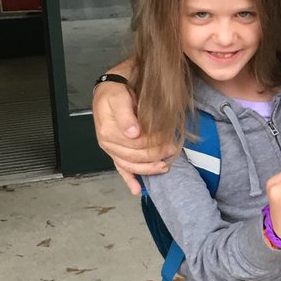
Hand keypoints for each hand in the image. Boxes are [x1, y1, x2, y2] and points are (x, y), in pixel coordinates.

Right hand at [92, 80, 175, 194]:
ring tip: (164, 167)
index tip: (168, 137)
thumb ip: (125, 114)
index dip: (153, 142)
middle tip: (173, 148)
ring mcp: (111, 150)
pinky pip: (121, 168)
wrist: (109, 91)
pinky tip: (136, 190)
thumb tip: (133, 133)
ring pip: (131, 165)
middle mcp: (108, 144)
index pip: (136, 144)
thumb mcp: (118, 97)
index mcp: (108, 132)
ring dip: (148, 168)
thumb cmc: (114, 93)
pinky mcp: (114, 152)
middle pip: (135, 156)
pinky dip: (129, 180)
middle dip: (156, 154)